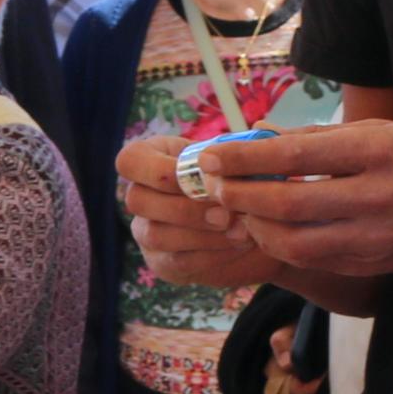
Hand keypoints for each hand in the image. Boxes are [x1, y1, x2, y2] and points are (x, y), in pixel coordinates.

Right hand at [116, 133, 277, 292]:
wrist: (252, 222)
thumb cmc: (239, 180)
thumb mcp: (240, 159)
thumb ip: (245, 147)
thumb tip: (262, 131)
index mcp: (150, 159)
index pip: (130, 160)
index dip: (159, 170)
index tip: (202, 176)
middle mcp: (139, 195)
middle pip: (138, 200)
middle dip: (186, 207)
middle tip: (226, 213)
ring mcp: (145, 231)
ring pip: (156, 235)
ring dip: (202, 234)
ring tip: (242, 231)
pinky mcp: (162, 262)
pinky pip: (177, 262)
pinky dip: (212, 255)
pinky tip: (239, 245)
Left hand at [194, 115, 392, 279]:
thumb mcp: (384, 129)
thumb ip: (320, 138)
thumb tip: (260, 137)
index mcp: (376, 152)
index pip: (294, 157)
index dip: (244, 160)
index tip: (211, 157)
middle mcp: (374, 197)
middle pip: (286, 206)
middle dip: (239, 197)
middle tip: (213, 187)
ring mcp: (374, 239)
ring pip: (294, 244)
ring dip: (256, 228)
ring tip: (239, 211)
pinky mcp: (373, 265)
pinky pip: (315, 260)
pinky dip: (284, 246)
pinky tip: (271, 230)